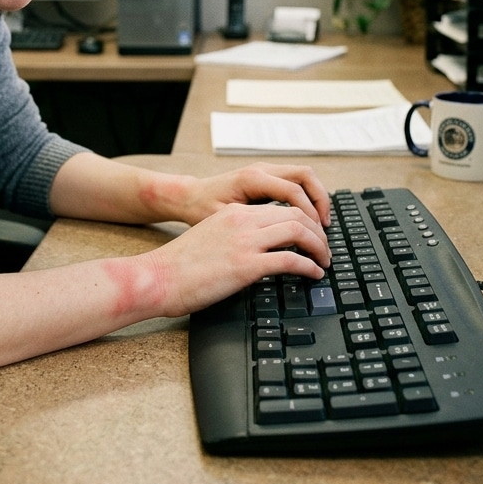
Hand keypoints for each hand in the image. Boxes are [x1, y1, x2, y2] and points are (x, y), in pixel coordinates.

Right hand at [142, 200, 331, 317]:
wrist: (157, 277)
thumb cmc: (179, 266)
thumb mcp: (211, 237)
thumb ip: (236, 236)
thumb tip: (259, 251)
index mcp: (234, 213)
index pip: (281, 207)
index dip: (305, 220)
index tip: (313, 236)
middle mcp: (242, 221)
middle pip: (296, 215)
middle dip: (318, 232)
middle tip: (325, 249)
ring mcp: (245, 242)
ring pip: (299, 232)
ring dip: (319, 247)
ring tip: (324, 262)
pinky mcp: (246, 265)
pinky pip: (291, 260)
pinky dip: (309, 267)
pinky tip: (313, 275)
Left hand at [172, 162, 330, 228]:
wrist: (189, 196)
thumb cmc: (201, 210)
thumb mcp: (224, 221)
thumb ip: (251, 228)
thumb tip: (279, 242)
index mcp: (252, 178)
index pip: (293, 191)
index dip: (309, 214)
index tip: (317, 236)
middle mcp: (262, 169)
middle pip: (305, 176)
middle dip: (320, 202)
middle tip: (325, 229)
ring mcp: (266, 170)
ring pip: (304, 176)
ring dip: (317, 198)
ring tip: (321, 225)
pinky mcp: (267, 177)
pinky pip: (296, 181)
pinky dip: (307, 197)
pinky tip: (308, 218)